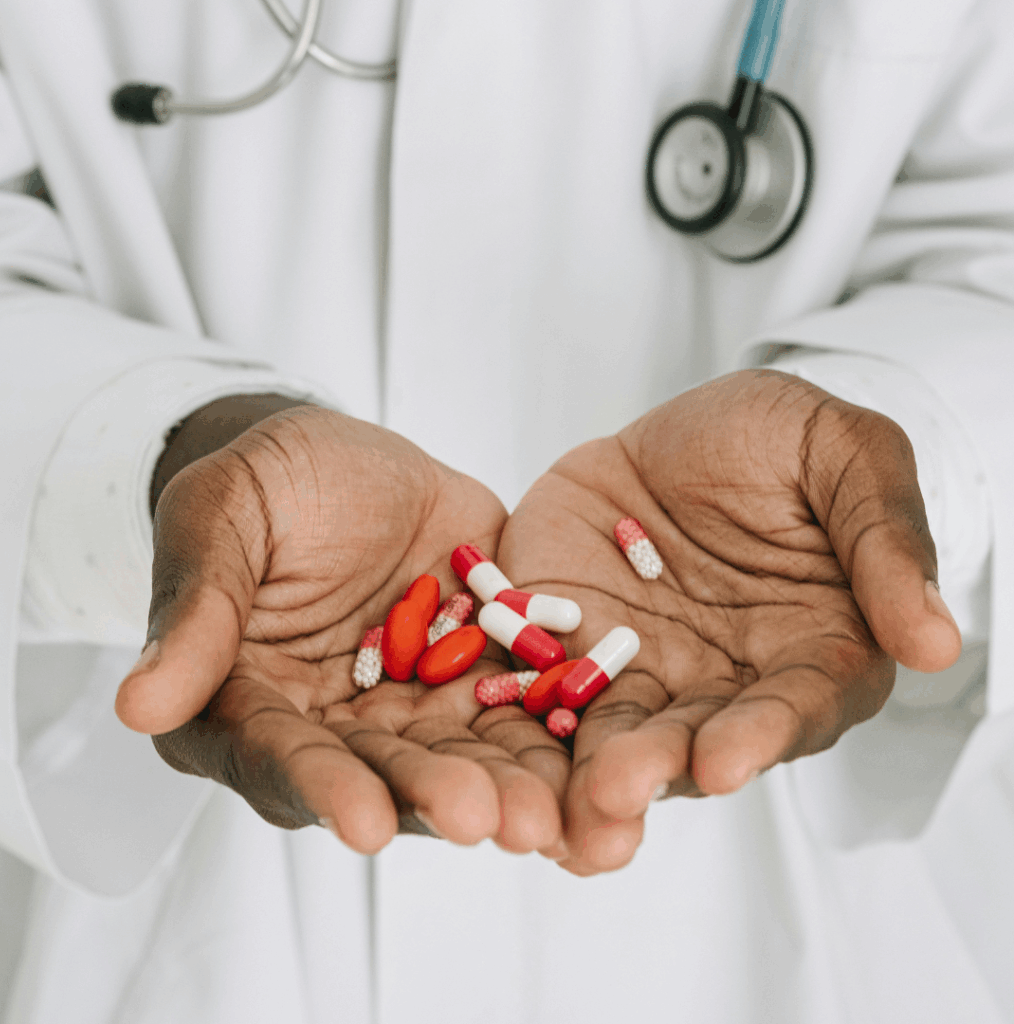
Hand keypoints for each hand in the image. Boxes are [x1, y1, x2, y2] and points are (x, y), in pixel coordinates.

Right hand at [115, 406, 563, 854]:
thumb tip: (139, 707)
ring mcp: (411, 704)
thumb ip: (196, 610)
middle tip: (487, 824)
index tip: (363, 825)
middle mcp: (333, 726)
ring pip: (459, 755)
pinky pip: (519, 707)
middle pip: (382, 773)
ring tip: (551, 817)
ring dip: (506, 787)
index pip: (279, 756)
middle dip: (433, 798)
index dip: (321, 788)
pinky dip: (553, 733)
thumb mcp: (220, 519)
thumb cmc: (264, 484)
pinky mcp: (478, 673)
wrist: (346, 460)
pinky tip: (594, 756)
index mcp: (247, 704)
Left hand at [496, 369, 961, 874]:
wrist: (686, 431)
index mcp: (806, 654)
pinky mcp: (563, 643)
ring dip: (580, 772)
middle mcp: (721, 683)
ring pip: (610, 732)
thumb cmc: (783, 441)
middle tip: (615, 794)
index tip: (723, 762)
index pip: (790, 708)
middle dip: (653, 768)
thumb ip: (887, 543)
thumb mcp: (847, 457)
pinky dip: (515, 716)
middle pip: (691, 740)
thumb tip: (937, 641)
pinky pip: (535, 683)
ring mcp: (637, 669)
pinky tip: (493, 748)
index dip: (759, 736)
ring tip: (557, 809)